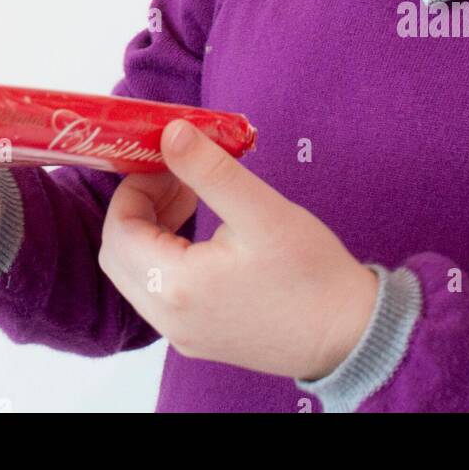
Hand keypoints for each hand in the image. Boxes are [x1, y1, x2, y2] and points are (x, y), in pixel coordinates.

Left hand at [98, 119, 379, 379]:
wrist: (350, 334)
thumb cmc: (311, 274)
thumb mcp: (259, 209)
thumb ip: (208, 169)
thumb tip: (170, 132)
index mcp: (176, 287)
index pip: (119, 229)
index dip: (135, 187)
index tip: (167, 161)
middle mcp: (169, 319)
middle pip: (118, 254)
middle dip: (139, 206)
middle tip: (177, 176)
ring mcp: (182, 334)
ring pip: (135, 274)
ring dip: (151, 230)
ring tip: (192, 195)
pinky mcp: (199, 337)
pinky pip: (159, 292)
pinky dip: (166, 255)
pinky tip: (201, 232)